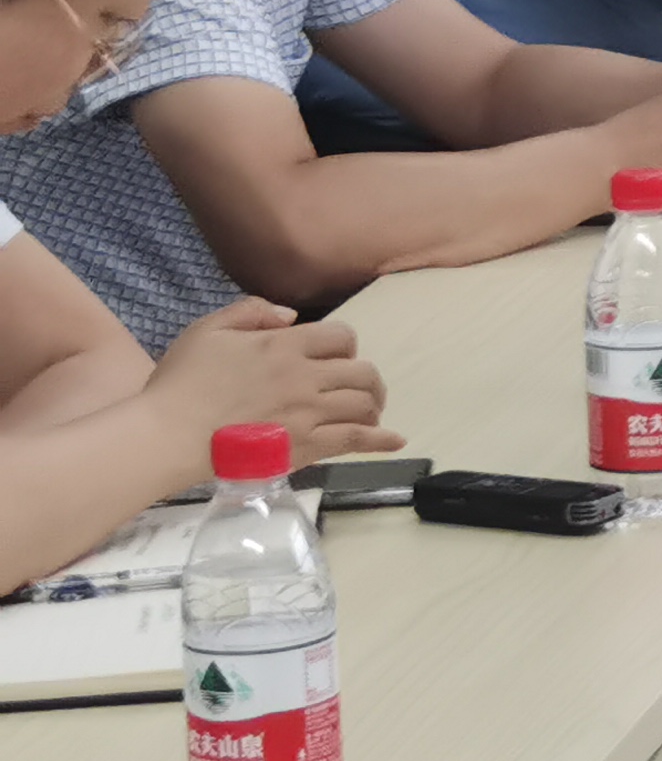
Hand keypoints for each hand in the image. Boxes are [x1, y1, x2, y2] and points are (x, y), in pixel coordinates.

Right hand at [146, 302, 399, 467]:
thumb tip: (291, 317)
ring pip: (363, 404)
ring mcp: (308, 414)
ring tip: (368, 412)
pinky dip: (380, 440)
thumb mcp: (208, 330)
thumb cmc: (181, 382)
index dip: (343, 345)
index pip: (341, 337)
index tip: (334, 357)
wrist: (166, 435)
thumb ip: (251, 312)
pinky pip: (355, 440)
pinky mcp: (304, 448)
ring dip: (372, 406)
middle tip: (358, 388)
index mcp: (285, 346)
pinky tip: (395, 441)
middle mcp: (305, 377)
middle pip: (361, 371)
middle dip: (366, 377)